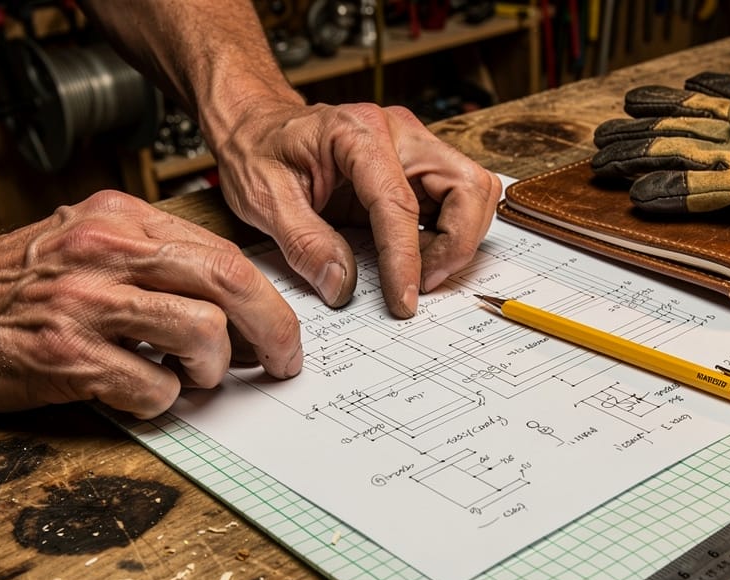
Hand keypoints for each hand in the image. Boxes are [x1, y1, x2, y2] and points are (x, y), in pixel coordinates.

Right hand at [0, 191, 301, 417]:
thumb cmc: (10, 283)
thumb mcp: (86, 241)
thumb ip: (154, 261)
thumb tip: (232, 303)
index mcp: (122, 218)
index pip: (226, 253)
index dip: (270, 300)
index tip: (284, 331)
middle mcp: (108, 250)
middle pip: (230, 284)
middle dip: (274, 332)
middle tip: (281, 364)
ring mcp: (86, 302)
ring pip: (203, 334)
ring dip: (212, 371)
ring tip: (191, 379)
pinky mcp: (66, 355)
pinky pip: (153, 388)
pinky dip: (160, 402)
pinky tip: (138, 393)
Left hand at [206, 98, 500, 317]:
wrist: (256, 128)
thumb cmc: (258, 152)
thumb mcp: (263, 200)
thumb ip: (304, 244)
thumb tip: (342, 287)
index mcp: (358, 133)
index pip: (401, 203)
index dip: (407, 259)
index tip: (404, 301)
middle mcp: (399, 132)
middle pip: (467, 186)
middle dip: (455, 244)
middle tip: (421, 284)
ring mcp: (415, 148)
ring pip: (473, 193)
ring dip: (457, 239)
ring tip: (418, 271)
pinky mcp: (418, 167)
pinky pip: (457, 200)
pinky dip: (448, 234)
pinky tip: (415, 256)